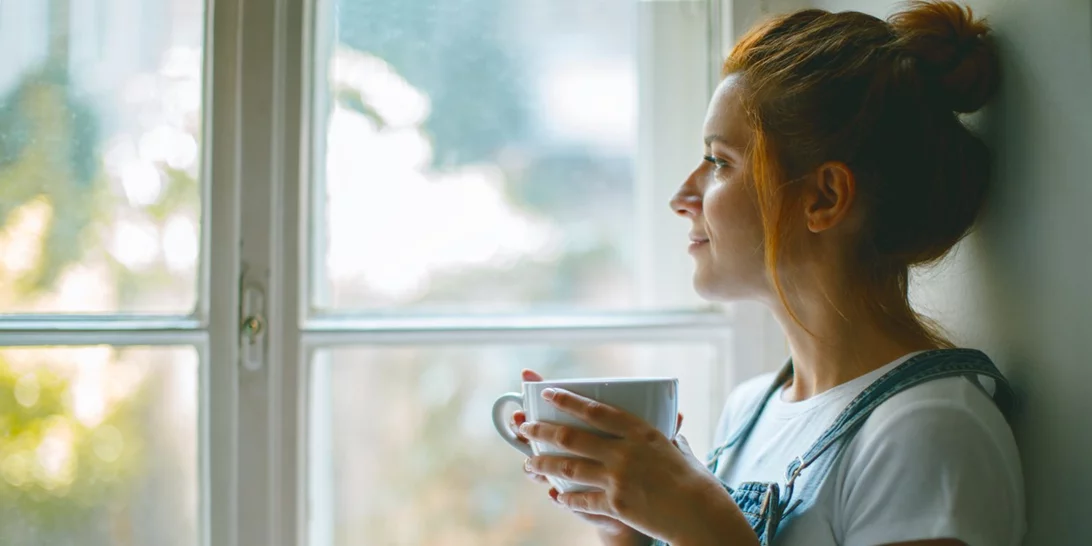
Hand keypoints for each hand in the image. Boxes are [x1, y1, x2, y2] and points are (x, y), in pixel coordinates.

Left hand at [519, 387, 740, 543]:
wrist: (701, 514)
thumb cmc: (695, 481)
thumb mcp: (680, 450)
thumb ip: (669, 436)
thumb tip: (673, 424)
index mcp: (640, 432)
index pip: (595, 410)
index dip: (567, 401)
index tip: (547, 394)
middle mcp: (625, 451)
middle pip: (572, 437)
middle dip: (543, 431)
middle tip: (525, 427)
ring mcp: (618, 478)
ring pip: (569, 468)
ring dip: (544, 464)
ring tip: (528, 463)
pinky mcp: (616, 504)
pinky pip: (582, 499)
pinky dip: (567, 498)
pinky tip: (557, 496)